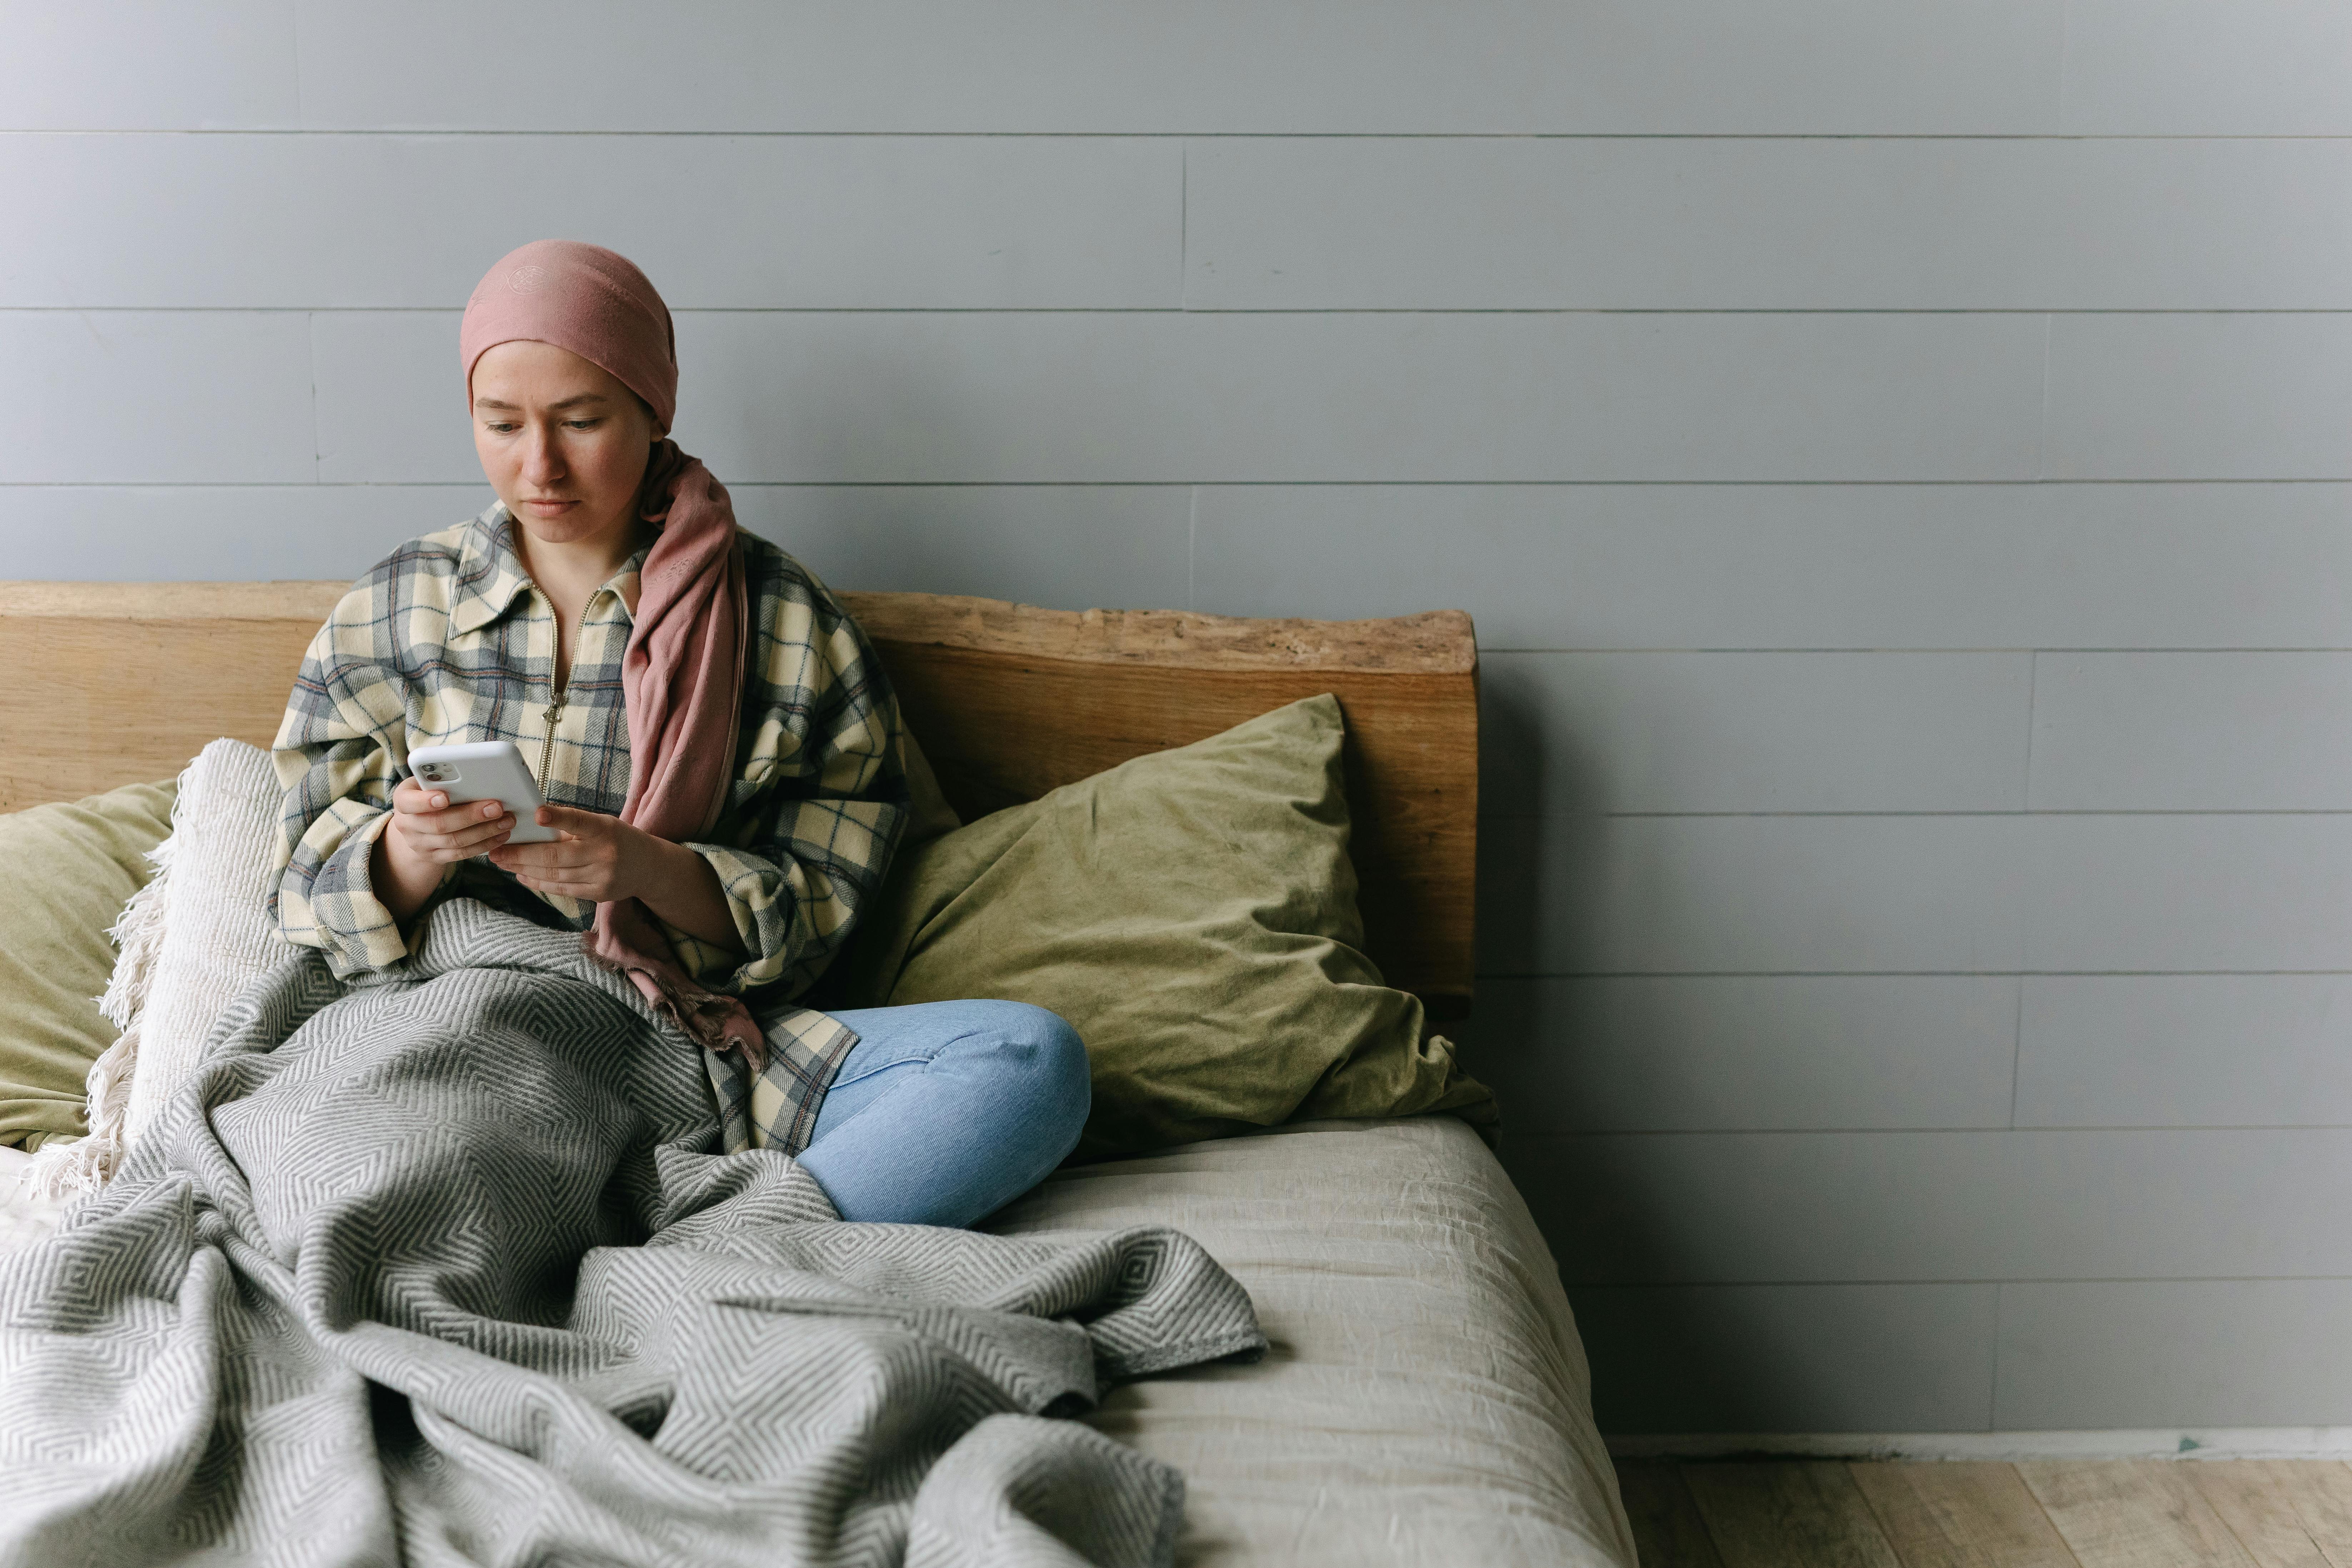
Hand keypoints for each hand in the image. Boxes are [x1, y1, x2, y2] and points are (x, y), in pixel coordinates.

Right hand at [385, 775, 514, 868]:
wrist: (416, 826)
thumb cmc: (427, 794)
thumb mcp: (426, 782)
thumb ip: (441, 778)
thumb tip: (474, 772)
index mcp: (403, 800)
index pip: (408, 801)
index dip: (425, 801)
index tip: (445, 797)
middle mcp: (407, 825)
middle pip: (439, 824)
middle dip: (470, 816)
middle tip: (497, 807)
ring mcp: (420, 845)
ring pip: (454, 841)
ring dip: (484, 831)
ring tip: (506, 821)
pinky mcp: (435, 858)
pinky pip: (461, 854)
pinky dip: (484, 845)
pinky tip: (500, 835)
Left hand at [488, 804, 659, 903]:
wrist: (649, 867)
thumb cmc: (617, 839)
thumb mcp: (602, 824)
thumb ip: (572, 826)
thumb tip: (531, 826)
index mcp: (606, 829)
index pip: (579, 822)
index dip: (558, 818)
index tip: (536, 814)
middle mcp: (605, 854)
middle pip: (556, 856)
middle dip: (521, 854)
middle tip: (496, 850)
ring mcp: (601, 877)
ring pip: (554, 874)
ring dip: (523, 868)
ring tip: (502, 862)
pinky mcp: (597, 894)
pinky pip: (561, 888)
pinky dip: (538, 882)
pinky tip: (522, 875)